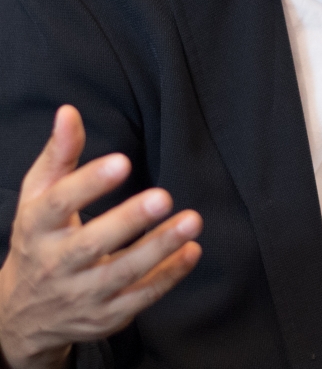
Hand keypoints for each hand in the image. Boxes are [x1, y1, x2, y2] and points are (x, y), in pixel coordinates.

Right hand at [0, 106, 202, 368]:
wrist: (23, 315)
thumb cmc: (39, 238)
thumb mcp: (38, 195)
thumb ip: (59, 153)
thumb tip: (68, 111)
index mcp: (37, 228)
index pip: (59, 204)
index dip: (89, 183)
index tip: (122, 162)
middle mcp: (56, 265)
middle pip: (92, 244)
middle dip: (129, 221)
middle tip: (164, 196)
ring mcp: (81, 295)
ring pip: (122, 274)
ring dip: (159, 248)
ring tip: (191, 221)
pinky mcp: (105, 317)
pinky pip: (140, 298)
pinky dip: (168, 276)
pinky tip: (192, 250)